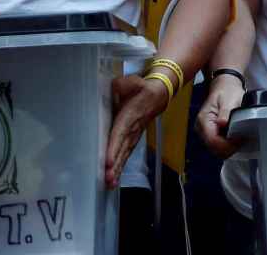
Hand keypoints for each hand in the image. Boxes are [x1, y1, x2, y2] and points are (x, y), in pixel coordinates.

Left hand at [104, 73, 169, 187]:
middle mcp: (131, 130)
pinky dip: (120, 168)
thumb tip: (116, 87)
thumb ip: (123, 84)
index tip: (108, 161)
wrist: (159, 95)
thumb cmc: (142, 88)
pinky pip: (125, 156)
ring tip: (109, 184)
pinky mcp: (132, 141)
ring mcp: (133, 137)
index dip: (114, 147)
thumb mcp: (133, 82)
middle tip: (107, 179)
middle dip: (115, 165)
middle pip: (122, 149)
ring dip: (117, 170)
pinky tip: (113, 180)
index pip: (120, 133)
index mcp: (129, 116)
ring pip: (124, 155)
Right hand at [195, 71, 246, 158]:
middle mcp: (201, 128)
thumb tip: (222, 123)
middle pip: (213, 148)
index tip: (240, 140)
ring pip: (215, 149)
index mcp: (204, 120)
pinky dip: (227, 145)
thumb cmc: (227, 91)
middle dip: (228, 148)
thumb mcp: (229, 99)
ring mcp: (204, 132)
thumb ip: (225, 112)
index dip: (227, 144)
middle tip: (243, 140)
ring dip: (228, 148)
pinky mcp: (210, 132)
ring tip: (240, 139)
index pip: (213, 140)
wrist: (225, 85)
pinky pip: (217, 144)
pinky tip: (236, 139)